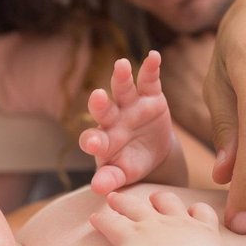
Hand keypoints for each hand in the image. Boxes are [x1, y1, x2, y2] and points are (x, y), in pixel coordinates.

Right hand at [59, 191, 221, 245]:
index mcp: (132, 234)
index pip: (110, 222)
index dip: (100, 219)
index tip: (93, 215)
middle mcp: (155, 223)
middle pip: (135, 208)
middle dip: (122, 202)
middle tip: (114, 197)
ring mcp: (182, 224)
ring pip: (168, 203)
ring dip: (159, 200)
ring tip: (154, 197)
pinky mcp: (206, 230)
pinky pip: (202, 213)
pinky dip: (198, 210)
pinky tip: (196, 210)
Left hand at [79, 51, 175, 193]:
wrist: (151, 152)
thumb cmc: (130, 164)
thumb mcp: (122, 174)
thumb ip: (110, 179)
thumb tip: (98, 189)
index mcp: (102, 141)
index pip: (93, 139)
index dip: (91, 141)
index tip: (91, 144)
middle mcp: (112, 119)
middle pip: (103, 109)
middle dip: (100, 103)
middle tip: (98, 97)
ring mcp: (129, 105)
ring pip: (122, 89)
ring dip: (121, 77)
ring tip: (121, 64)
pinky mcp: (149, 96)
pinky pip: (148, 80)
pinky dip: (151, 67)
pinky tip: (154, 56)